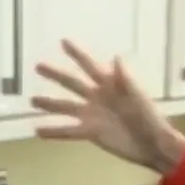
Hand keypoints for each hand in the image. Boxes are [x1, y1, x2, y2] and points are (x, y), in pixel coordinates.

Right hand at [31, 40, 184, 174]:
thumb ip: (125, 79)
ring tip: (32, 100)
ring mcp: (92, 115)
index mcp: (109, 85)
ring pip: (66, 107)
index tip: (63, 42)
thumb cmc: (148, 117)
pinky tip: (38, 131)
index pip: (90, 66)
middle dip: (55, 74)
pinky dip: (53, 132)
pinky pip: (68, 131)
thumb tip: (116, 58)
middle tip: (38, 66)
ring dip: (49, 104)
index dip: (77, 54)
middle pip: (72, 83)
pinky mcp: (90, 133)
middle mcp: (97, 97)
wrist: (152, 143)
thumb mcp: (138, 96)